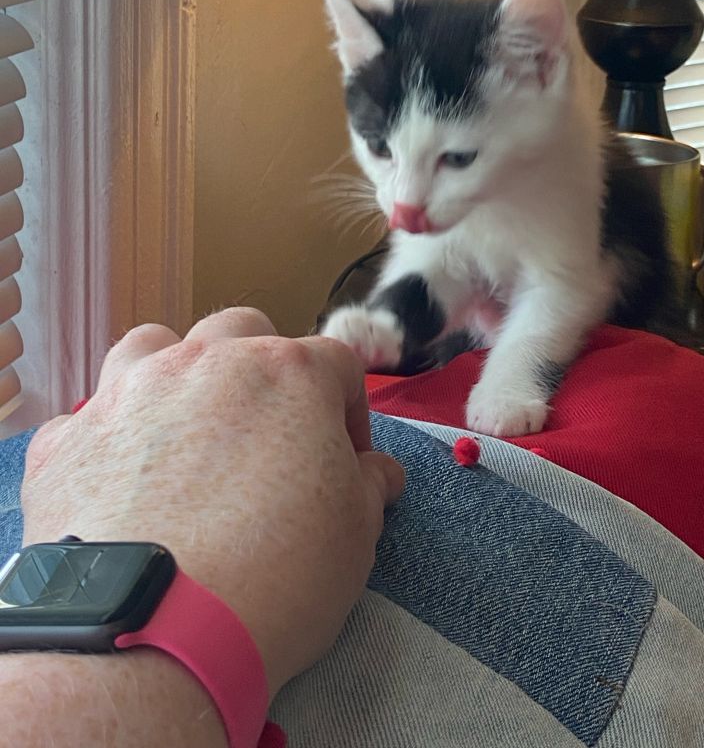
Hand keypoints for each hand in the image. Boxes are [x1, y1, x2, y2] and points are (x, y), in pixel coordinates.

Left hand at [21, 308, 403, 697]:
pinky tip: (119, 482)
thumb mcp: (355, 537)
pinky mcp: (66, 440)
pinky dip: (109, 437)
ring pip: (153, 345)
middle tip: (268, 433)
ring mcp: (128, 393)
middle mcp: (205, 364)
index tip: (349, 458)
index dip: (350, 409)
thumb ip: (368, 486)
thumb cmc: (275, 578)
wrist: (154, 633)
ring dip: (176, 375)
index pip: (336, 362)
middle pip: (242, 332)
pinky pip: (87, 417)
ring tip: (184, 430)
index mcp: (287, 375)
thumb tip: (377, 472)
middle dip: (262, 370)